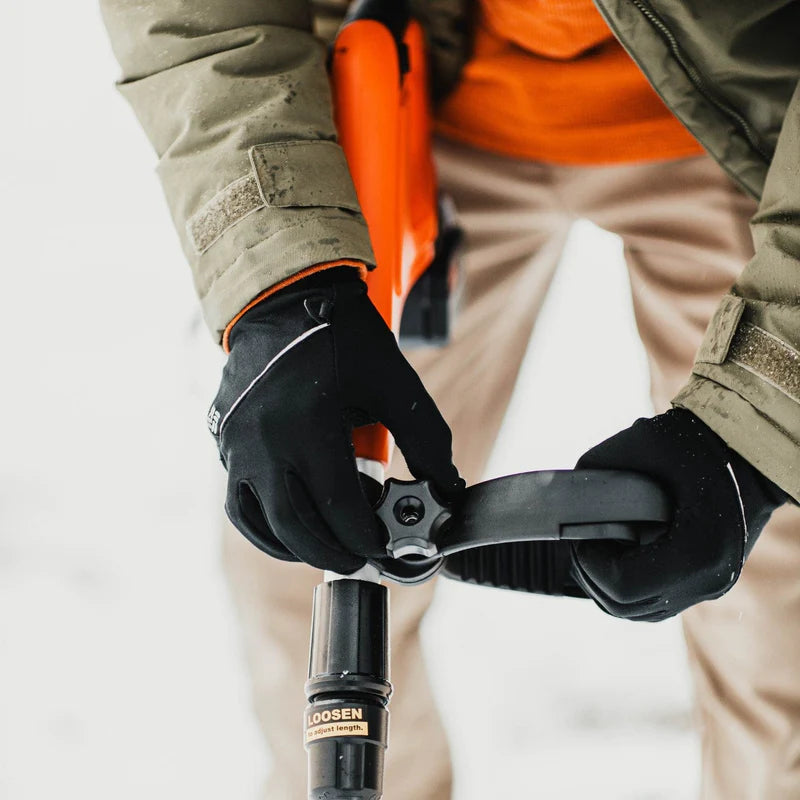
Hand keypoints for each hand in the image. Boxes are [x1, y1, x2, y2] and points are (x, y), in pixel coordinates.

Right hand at [208, 268, 463, 573]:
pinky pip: (239, 505)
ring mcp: (236, 445)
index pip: (339, 507)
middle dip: (336, 552)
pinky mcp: (224, 443)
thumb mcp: (394, 382)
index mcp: (307, 423)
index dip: (367, 539)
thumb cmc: (344, 338)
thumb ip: (426, 438)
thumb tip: (446, 488)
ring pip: (264, 523)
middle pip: (298, 526)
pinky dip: (266, 530)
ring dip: (300, 548)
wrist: (284, 300)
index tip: (387, 550)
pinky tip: (291, 534)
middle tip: (363, 558)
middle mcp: (263, 440)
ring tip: (332, 549)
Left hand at [570, 409, 786, 620]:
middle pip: (627, 607)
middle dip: (592, 577)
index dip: (589, 565)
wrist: (746, 452)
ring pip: (640, 612)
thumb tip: (563, 501)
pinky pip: (657, 602)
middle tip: (580, 544)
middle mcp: (708, 580)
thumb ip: (596, 475)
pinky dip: (629, 586)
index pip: (623, 585)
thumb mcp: (638, 447)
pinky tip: (615, 556)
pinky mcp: (709, 583)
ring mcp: (711, 586)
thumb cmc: (695, 444)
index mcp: (697, 551)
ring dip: (607, 586)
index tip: (580, 537)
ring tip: (594, 550)